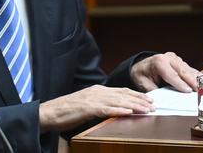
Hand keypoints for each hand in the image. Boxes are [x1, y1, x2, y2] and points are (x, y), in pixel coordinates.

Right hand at [38, 85, 154, 131]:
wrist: (49, 112)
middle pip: (123, 94)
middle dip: (140, 99)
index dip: (136, 95)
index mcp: (97, 90)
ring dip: (134, 105)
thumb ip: (100, 105)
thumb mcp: (87, 106)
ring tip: (146, 109)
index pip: (121, 91)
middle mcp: (96, 92)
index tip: (149, 99)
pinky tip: (128, 112)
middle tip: (153, 104)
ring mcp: (91, 99)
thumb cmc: (66, 111)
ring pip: (117, 100)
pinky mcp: (86, 108)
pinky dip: (118, 110)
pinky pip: (105, 109)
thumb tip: (114, 109)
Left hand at [130, 52, 199, 92]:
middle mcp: (169, 58)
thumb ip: (153, 91)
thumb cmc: (142, 74)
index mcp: (158, 62)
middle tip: (201, 91)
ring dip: (198, 79)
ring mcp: (176, 59)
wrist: (141, 66)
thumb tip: (164, 100)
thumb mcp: (143, 83)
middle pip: (183, 71)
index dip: (180, 83)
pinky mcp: (181, 62)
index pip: (171, 74)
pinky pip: (191, 69)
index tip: (188, 91)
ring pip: (189, 70)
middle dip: (193, 82)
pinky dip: (198, 76)